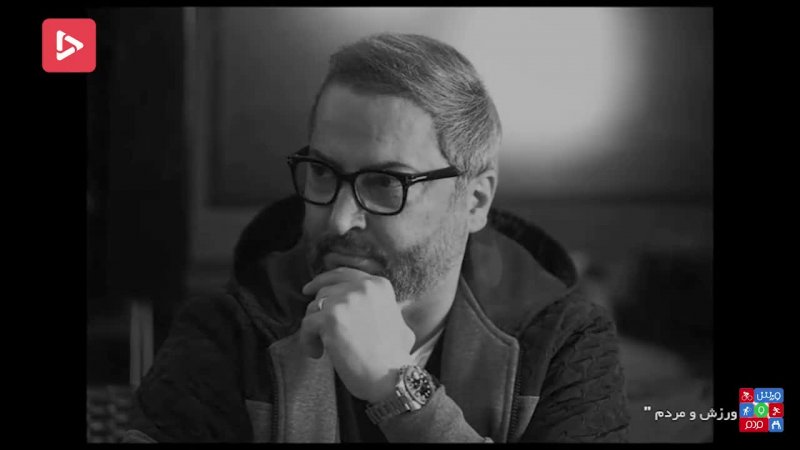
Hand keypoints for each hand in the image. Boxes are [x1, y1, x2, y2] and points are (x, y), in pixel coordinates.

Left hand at [299, 267, 414, 402]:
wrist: (391, 376)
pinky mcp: (331, 318)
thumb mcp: (396, 320)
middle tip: (316, 326)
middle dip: (319, 310)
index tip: (310, 290)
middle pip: (325, 291)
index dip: (323, 281)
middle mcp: (362, 287)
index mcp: (378, 285)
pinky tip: (317, 353)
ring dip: (314, 328)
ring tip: (322, 346)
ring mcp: (345, 300)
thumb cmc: (394, 356)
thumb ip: (380, 308)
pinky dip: (307, 340)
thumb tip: (368, 308)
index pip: (343, 274)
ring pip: (313, 307)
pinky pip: (306, 325)